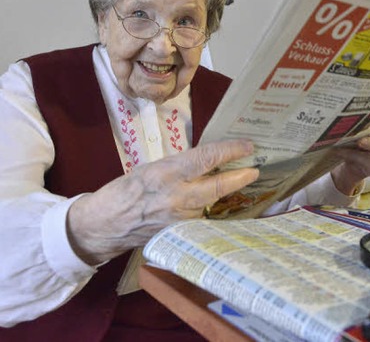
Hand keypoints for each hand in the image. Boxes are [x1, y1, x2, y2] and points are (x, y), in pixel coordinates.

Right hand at [67, 140, 258, 264]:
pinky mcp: (180, 234)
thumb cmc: (125, 191)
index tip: (247, 146)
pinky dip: (212, 208)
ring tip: (240, 181)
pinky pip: (202, 218)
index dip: (230, 151)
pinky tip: (220, 202)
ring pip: (212, 203)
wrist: (103, 226)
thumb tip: (208, 160)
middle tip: (255, 169)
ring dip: (227, 193)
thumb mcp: (151, 169)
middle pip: (218, 187)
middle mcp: (175, 197)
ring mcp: (179, 220)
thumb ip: (179, 167)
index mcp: (165, 174)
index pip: (205, 159)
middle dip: (240, 177)